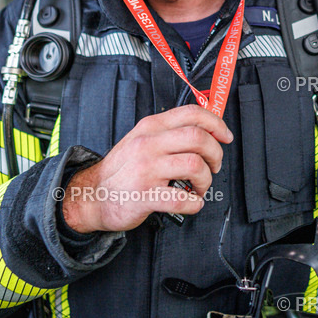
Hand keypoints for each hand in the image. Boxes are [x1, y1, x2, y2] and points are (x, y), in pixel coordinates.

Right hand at [62, 105, 232, 232]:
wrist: (91, 195)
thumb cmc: (121, 170)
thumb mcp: (140, 139)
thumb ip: (168, 132)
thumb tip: (205, 130)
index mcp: (150, 128)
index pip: (191, 113)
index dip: (216, 123)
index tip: (225, 136)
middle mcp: (148, 144)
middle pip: (198, 138)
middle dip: (215, 153)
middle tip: (214, 166)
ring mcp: (147, 169)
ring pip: (195, 166)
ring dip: (206, 180)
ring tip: (199, 187)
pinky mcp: (145, 195)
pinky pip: (183, 199)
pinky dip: (195, 204)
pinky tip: (190, 202)